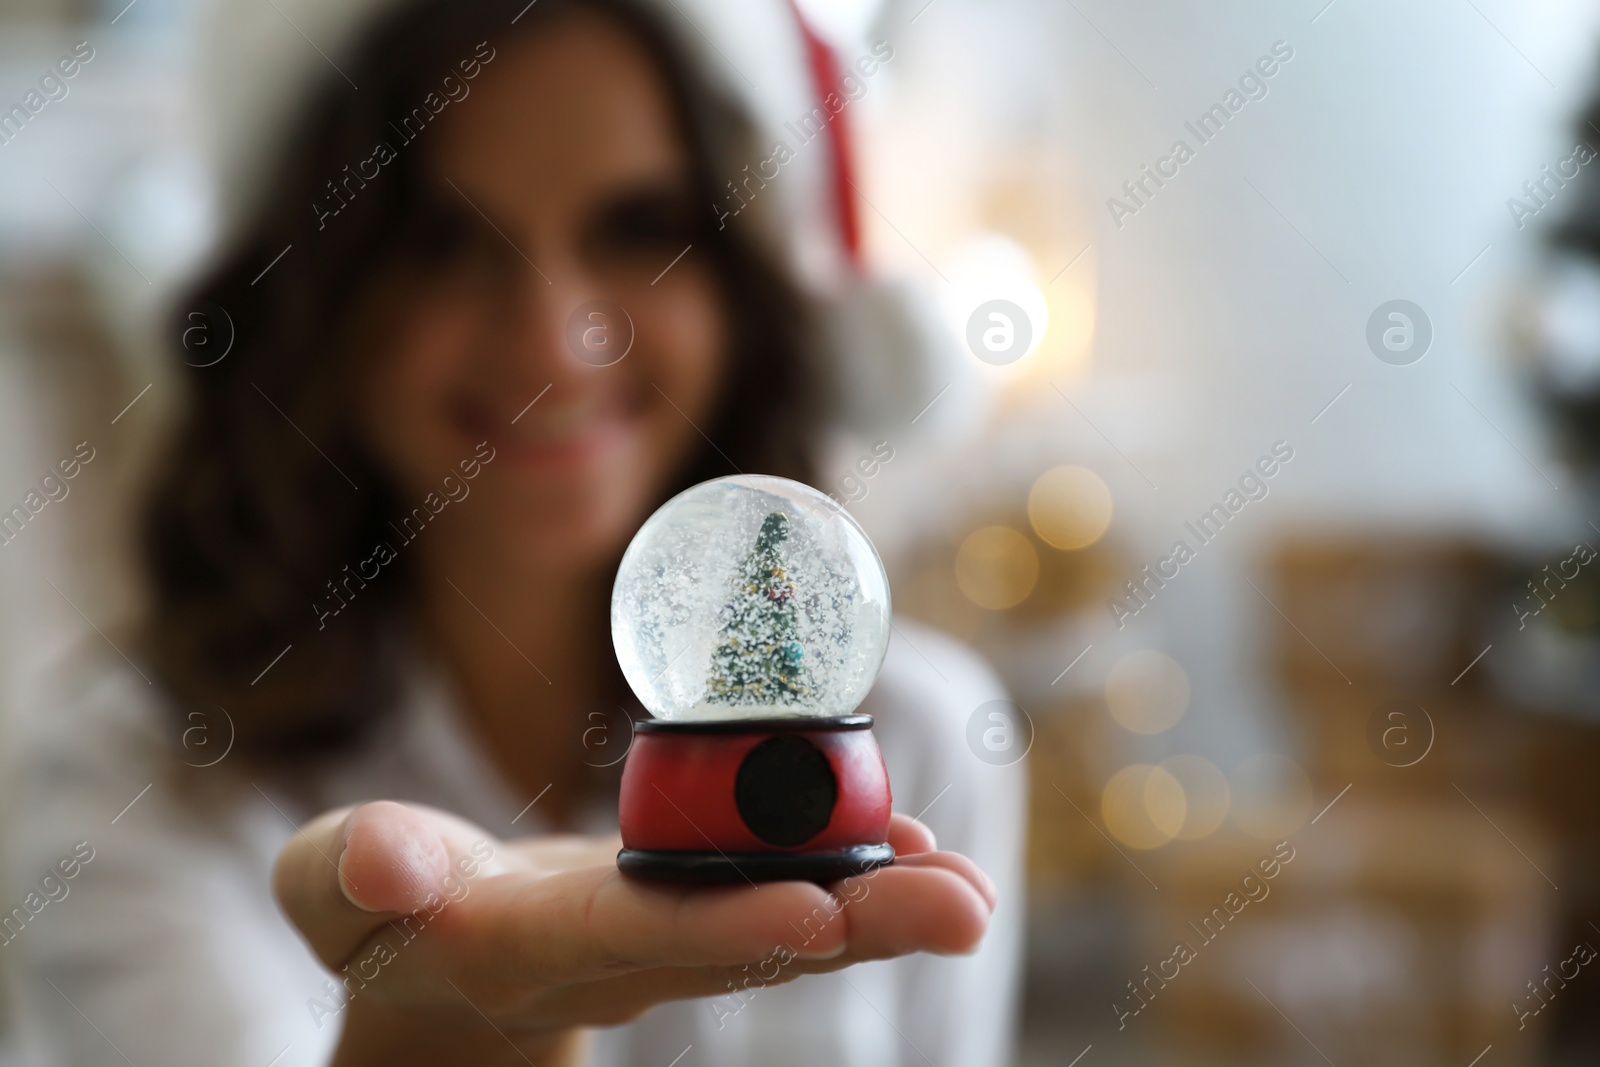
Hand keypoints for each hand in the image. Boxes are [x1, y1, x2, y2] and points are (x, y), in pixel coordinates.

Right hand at [273, 801, 995, 1065]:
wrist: (432, 969)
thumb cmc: (376, 914)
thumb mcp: (334, 887)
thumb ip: (354, 871)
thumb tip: (393, 863)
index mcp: (524, 950)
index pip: (630, 937)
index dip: (723, 926)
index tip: (817, 911)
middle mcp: (613, 958)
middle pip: (741, 943)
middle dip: (852, 927)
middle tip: (963, 905)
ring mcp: (659, 942)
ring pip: (778, 927)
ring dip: (880, 908)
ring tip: (970, 886)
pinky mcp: (686, 912)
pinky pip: (776, 895)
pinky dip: (849, 875)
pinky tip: (918, 849)